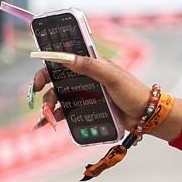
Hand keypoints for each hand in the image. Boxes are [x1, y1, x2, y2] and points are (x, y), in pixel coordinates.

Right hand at [30, 52, 150, 133]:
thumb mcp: (112, 77)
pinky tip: (45, 124)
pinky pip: (65, 112)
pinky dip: (53, 117)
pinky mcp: (86, 109)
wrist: (145, 116)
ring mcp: (84, 94)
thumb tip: (66, 57)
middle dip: (43, 86)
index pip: (64, 58)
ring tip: (47, 116)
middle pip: (55, 78)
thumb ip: (90, 66)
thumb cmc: (132, 91)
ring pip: (58, 97)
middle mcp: (85, 78)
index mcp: (91, 64)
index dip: (49, 62)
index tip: (40, 69)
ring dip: (48, 105)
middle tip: (36, 93)